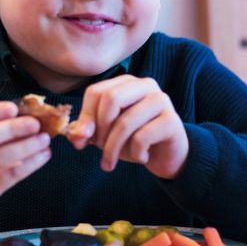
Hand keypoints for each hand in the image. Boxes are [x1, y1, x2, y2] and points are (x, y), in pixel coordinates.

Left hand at [68, 75, 187, 179]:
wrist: (167, 156)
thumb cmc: (134, 140)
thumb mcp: (106, 135)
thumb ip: (88, 131)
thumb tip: (75, 134)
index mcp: (126, 83)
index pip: (96, 91)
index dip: (85, 117)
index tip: (81, 141)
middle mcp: (145, 85)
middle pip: (111, 99)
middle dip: (100, 129)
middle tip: (99, 149)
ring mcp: (160, 100)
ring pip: (125, 122)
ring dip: (113, 148)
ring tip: (111, 162)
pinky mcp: (171, 120)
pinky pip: (142, 137)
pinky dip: (136, 154)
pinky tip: (142, 158)